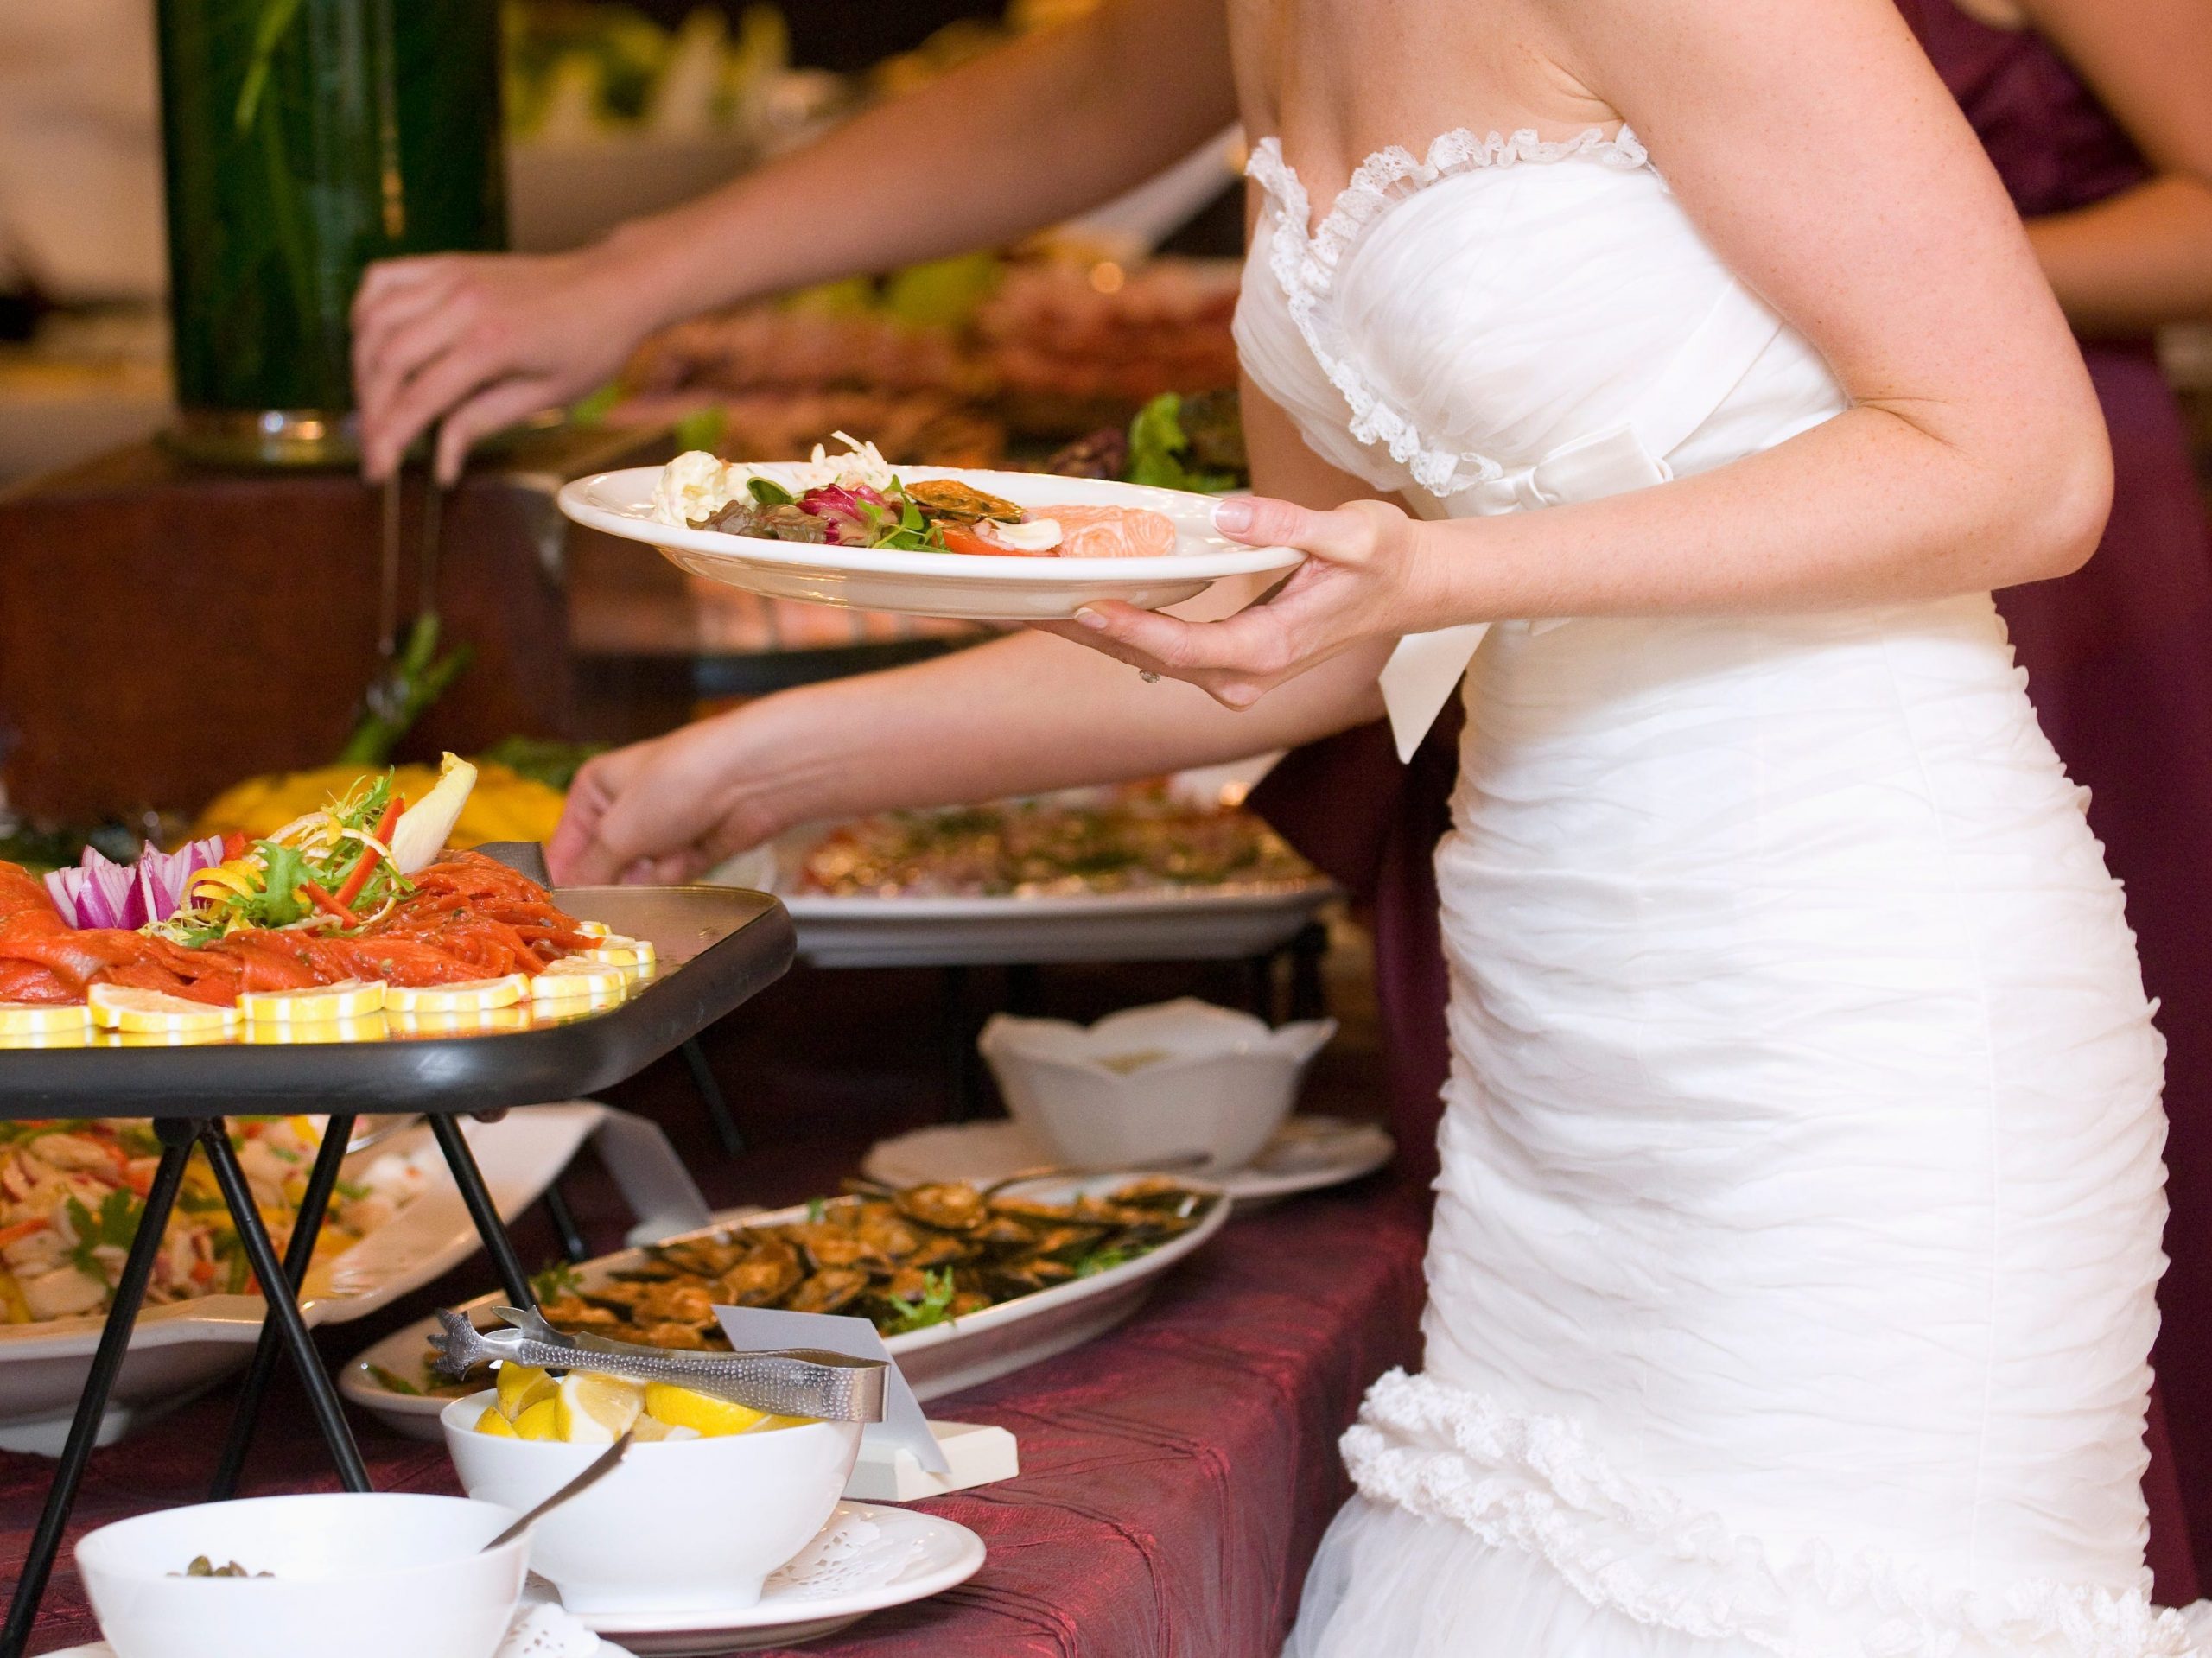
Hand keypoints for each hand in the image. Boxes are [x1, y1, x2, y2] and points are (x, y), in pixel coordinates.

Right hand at [351, 241, 660, 482]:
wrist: (614, 285)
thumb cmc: (591, 346)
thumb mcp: (547, 396)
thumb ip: (483, 423)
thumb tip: (441, 466)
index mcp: (492, 343)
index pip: (419, 397)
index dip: (389, 438)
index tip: (376, 471)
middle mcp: (462, 303)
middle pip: (385, 360)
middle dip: (370, 410)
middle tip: (371, 446)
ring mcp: (450, 277)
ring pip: (374, 319)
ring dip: (360, 366)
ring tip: (372, 403)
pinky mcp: (447, 263)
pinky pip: (383, 279)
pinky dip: (365, 311)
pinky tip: (371, 343)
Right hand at [547, 715, 778, 885]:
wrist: (753, 777)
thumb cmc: (679, 783)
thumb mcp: (619, 829)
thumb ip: (591, 871)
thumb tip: (569, 900)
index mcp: (595, 791)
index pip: (564, 847)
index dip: (561, 882)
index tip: (559, 915)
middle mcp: (625, 810)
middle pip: (602, 868)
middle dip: (612, 883)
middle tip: (611, 900)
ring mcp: (661, 830)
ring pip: (638, 878)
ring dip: (649, 879)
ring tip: (665, 857)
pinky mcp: (692, 849)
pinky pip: (670, 880)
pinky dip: (677, 875)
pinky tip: (689, 855)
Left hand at [1037, 495, 1439, 707]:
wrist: (1411, 587)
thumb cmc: (1383, 556)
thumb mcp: (1349, 530)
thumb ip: (1286, 523)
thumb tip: (1225, 514)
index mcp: (1271, 648)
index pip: (1183, 645)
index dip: (1129, 627)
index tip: (1082, 603)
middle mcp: (1247, 675)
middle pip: (1150, 659)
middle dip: (1089, 632)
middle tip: (1024, 603)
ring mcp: (1238, 676)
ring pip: (1152, 660)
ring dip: (1097, 633)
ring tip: (1035, 604)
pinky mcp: (1233, 665)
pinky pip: (1166, 651)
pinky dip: (1125, 629)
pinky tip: (1086, 603)